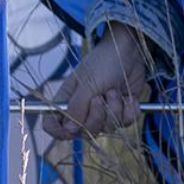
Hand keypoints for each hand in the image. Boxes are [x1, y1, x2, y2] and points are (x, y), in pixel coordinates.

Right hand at [42, 22, 148, 139]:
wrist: (130, 52)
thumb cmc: (104, 62)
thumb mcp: (88, 83)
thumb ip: (77, 107)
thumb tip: (68, 130)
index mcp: (67, 100)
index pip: (52, 124)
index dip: (58, 131)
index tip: (71, 130)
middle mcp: (83, 109)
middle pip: (84, 132)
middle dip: (96, 117)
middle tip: (100, 98)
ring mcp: (103, 112)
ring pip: (106, 129)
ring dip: (114, 109)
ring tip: (114, 91)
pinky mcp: (121, 111)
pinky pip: (124, 123)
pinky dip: (129, 111)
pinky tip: (129, 97)